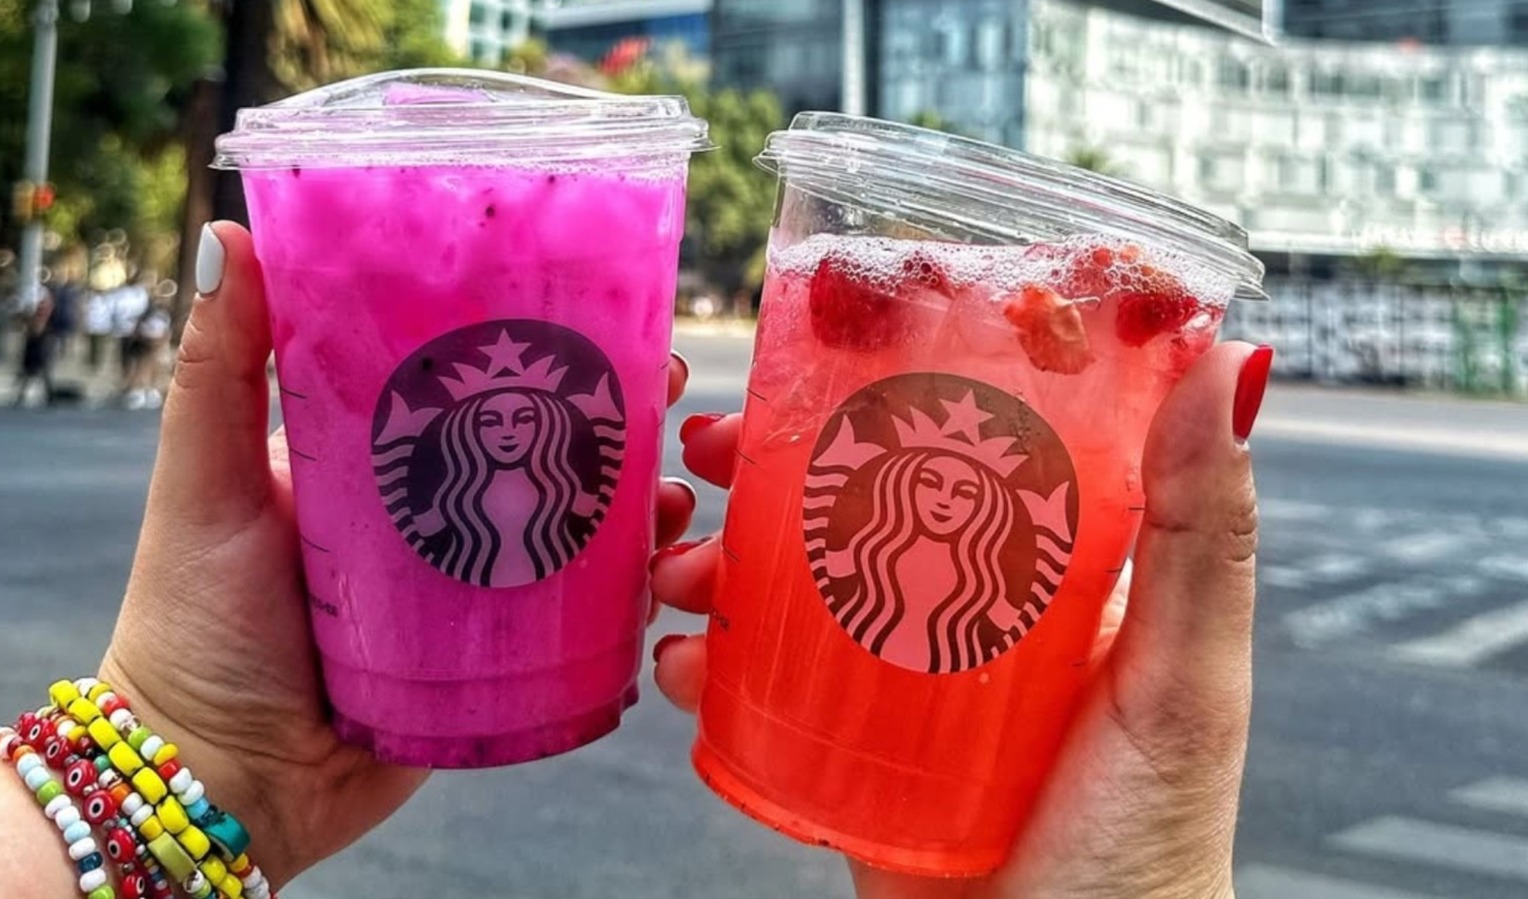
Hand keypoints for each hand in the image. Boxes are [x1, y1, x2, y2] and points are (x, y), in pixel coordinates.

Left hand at [99, 222, 696, 884]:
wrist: (221, 778)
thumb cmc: (197, 623)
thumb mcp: (205, 481)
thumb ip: (219, 371)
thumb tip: (225, 236)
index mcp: (377, 458)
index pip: (473, 383)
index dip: (537, 345)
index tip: (602, 307)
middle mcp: (435, 513)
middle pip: (544, 451)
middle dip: (615, 420)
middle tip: (669, 396)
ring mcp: (474, 588)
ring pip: (577, 532)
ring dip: (637, 506)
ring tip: (670, 494)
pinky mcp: (498, 662)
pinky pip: (577, 620)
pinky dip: (627, 593)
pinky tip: (659, 572)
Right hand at [650, 343, 1267, 898]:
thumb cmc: (1150, 843)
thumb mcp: (1180, 679)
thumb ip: (1200, 536)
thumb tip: (1228, 364)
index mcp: (1045, 564)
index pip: (965, 434)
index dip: (894, 377)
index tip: (832, 337)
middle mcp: (962, 601)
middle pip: (852, 495)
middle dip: (771, 461)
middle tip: (711, 446)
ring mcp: (894, 671)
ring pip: (787, 578)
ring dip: (717, 554)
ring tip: (683, 568)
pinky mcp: (840, 745)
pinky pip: (758, 684)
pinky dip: (708, 662)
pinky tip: (686, 663)